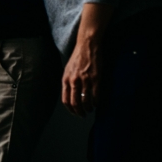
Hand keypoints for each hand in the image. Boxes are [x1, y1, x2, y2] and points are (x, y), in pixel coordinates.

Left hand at [61, 2, 113, 116]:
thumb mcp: (68, 70)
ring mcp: (84, 80)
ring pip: (85, 101)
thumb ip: (68, 82)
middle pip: (75, 103)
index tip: (75, 112)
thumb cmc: (78, 57)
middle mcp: (73, 81)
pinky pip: (95, 95)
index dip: (70, 109)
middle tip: (83, 115)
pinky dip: (96, 102)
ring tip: (90, 109)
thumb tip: (70, 95)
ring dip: (88, 108)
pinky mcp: (95, 78)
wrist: (87, 46)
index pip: (65, 100)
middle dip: (79, 112)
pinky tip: (97, 103)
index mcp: (65, 79)